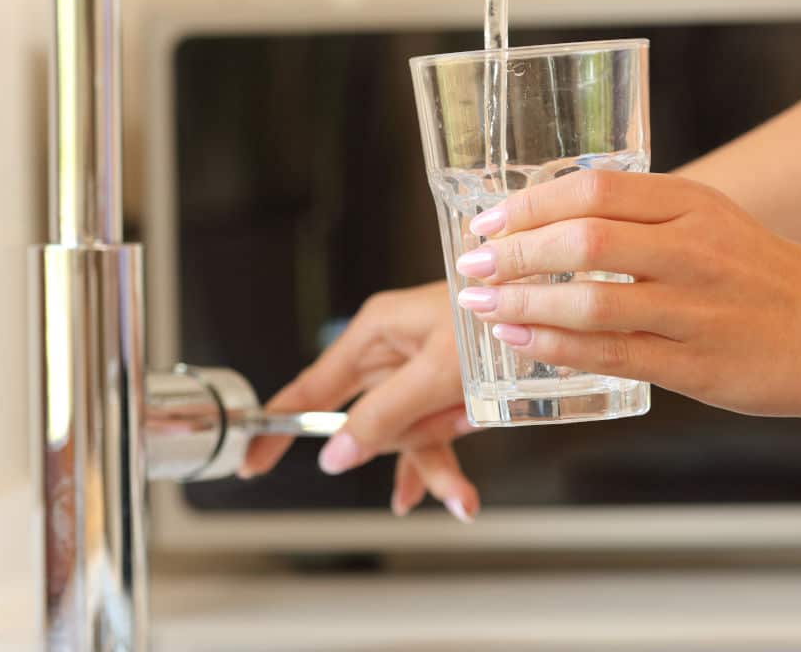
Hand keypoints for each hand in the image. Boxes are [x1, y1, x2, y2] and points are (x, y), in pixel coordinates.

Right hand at [241, 281, 479, 522]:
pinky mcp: (445, 386)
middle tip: (421, 461)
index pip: (311, 386)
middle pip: (367, 420)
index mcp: (376, 332)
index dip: (278, 424)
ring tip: (460, 493)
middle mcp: (392, 351)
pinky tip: (456, 495)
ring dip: (431, 463)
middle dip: (395, 450)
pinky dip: (444, 463)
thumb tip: (336, 454)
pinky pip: (432, 433)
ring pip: (405, 434)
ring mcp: (419, 371)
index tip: (251, 460)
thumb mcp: (436, 371)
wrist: (549, 304)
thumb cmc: (491, 318)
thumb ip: (384, 414)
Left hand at [455, 170, 800, 419]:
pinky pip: (611, 353)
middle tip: (472, 262)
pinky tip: (520, 339)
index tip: (488, 221)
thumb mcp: (709, 219)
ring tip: (481, 303)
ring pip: (591, 302)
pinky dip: (556, 345)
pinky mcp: (696, 365)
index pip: (592, 189)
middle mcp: (692, 250)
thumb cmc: (761, 272)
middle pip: (583, 241)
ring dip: (524, 301)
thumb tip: (549, 222)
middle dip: (514, 252)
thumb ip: (639, 215)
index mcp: (691, 203)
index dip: (529, 205)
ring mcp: (695, 310)